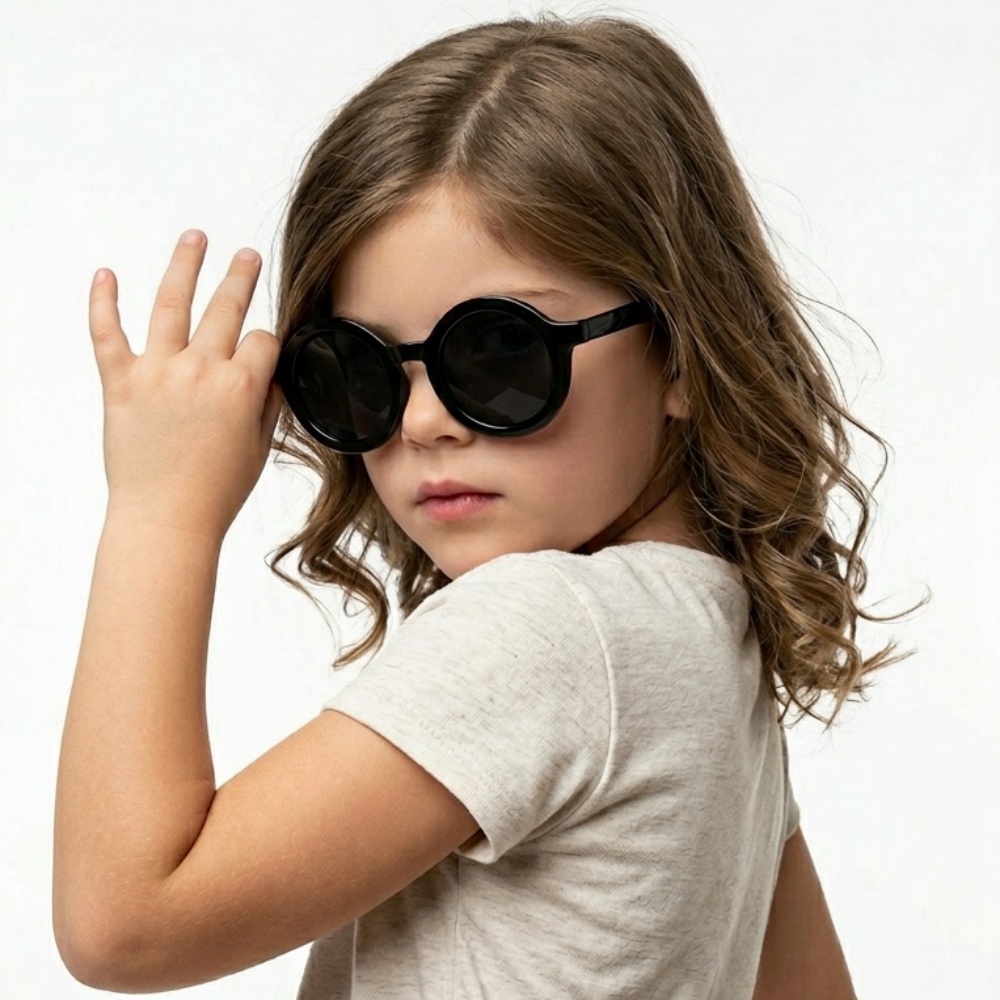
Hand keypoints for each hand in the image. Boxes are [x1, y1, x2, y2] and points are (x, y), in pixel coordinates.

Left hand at [89, 230, 283, 540]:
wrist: (165, 520)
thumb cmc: (215, 493)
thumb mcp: (258, 449)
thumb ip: (266, 407)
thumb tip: (271, 377)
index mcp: (241, 387)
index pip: (264, 341)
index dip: (270, 341)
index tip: (268, 343)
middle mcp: (201, 370)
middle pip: (226, 308)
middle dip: (240, 277)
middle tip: (247, 255)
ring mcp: (158, 372)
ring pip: (171, 303)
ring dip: (186, 265)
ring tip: (196, 237)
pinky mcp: (119, 383)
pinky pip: (106, 333)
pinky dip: (103, 302)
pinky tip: (105, 274)